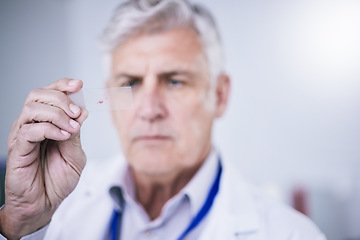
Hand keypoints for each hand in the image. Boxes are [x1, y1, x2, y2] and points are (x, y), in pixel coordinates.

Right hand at [0, 78, 88, 238]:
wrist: (44, 204)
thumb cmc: (58, 181)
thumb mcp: (75, 155)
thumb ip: (77, 133)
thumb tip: (82, 111)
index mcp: (47, 123)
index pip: (50, 94)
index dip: (63, 85)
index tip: (79, 85)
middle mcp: (32, 125)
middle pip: (38, 94)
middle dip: (61, 98)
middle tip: (76, 112)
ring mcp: (22, 136)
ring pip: (32, 108)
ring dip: (56, 114)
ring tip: (71, 128)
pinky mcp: (17, 149)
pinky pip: (29, 130)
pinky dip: (50, 129)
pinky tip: (63, 136)